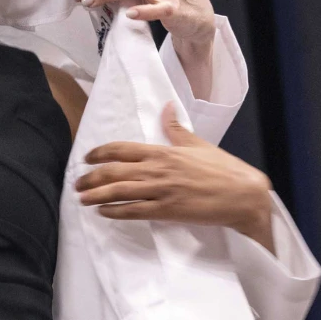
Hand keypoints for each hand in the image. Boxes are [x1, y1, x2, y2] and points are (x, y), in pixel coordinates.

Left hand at [76, 103, 274, 251]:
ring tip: (82, 198)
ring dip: (97, 195)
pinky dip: (116, 211)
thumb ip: (176, 128)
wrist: (244, 195)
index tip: (87, 157)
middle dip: (91, 177)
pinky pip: (135, 211)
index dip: (100, 152)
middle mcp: (158, 169)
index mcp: (163, 151)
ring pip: (120, 191)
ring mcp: (162, 190)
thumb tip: (167, 106)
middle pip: (114, 171)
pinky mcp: (168, 211)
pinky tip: (104, 212)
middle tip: (76, 182)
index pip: (122, 149)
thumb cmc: (223, 169)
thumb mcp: (197, 144)